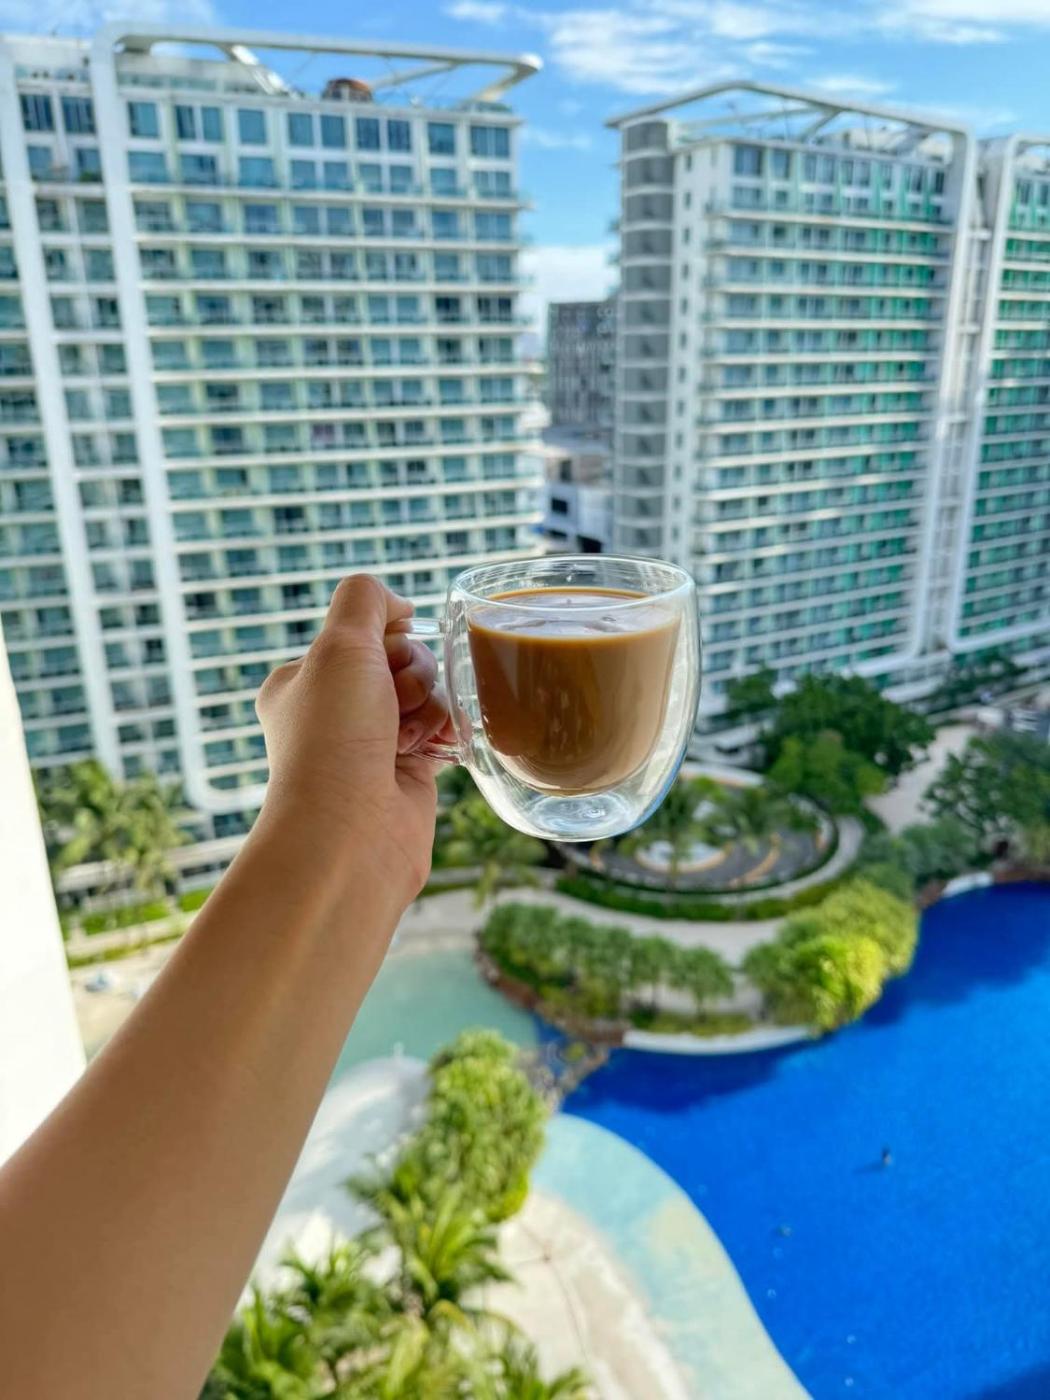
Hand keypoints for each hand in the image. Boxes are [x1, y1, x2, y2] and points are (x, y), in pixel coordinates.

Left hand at [255, 576, 451, 903]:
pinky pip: (443, 730)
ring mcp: (372, 744)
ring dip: (429, 706)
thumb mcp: (339, 644)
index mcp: (303, 682)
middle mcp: (335, 712)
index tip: (379, 659)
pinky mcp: (408, 772)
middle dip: (412, 674)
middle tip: (396, 702)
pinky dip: (445, 733)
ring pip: (427, 693)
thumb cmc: (334, 740)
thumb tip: (398, 606)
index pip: (361, 632)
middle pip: (400, 659)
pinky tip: (436, 748)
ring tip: (408, 737)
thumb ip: (365, 599)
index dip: (384, 639)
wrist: (352, 833)